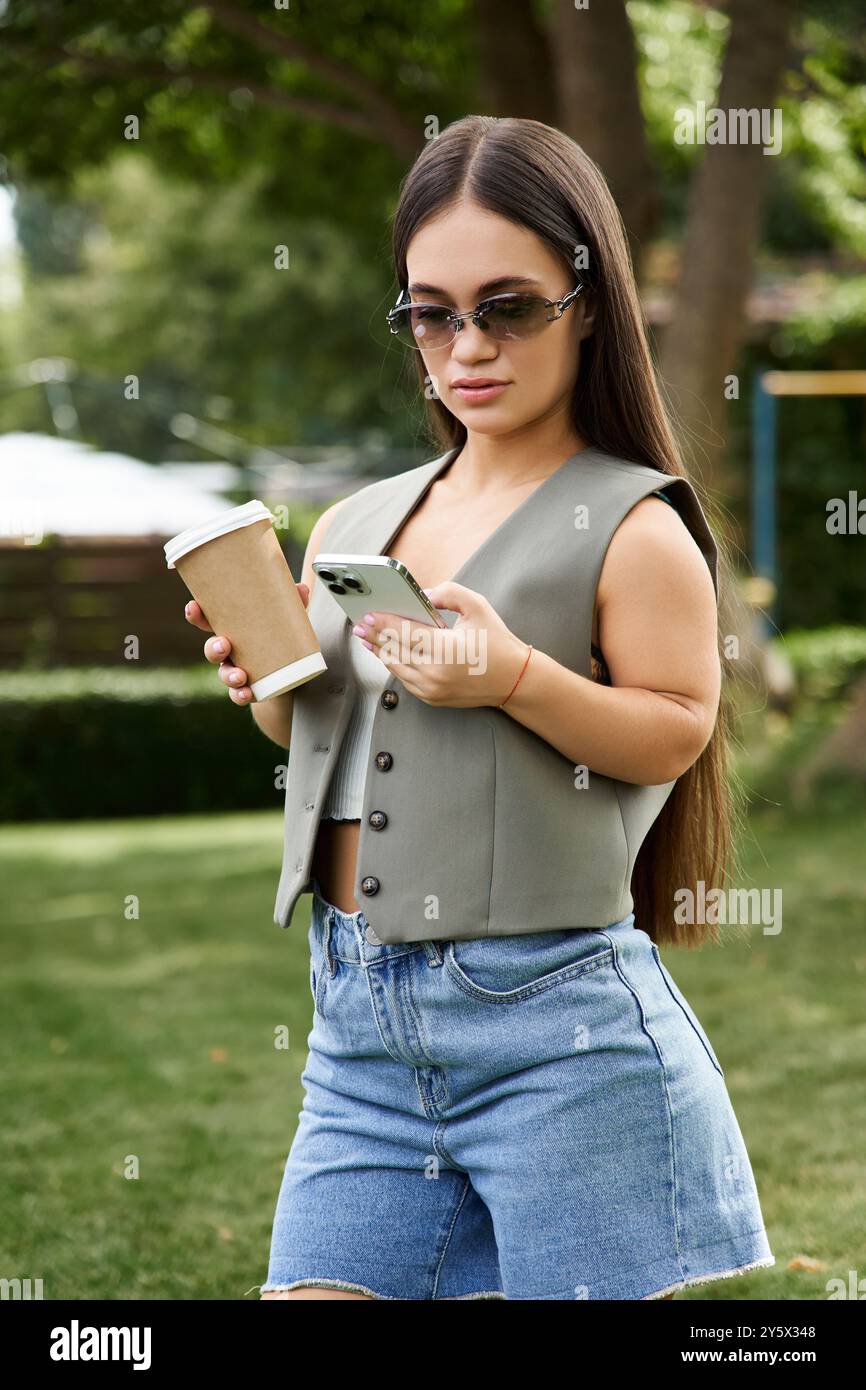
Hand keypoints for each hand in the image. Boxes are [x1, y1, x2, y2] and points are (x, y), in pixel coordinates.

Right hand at [185, 584, 309, 706]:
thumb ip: (294, 605)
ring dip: (228, 676)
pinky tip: (246, 694)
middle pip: (212, 650)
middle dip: (213, 648)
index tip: (193, 606)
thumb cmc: (282, 639)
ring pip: (224, 674)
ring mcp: (236, 671)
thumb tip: (302, 588)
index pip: (208, 622)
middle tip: (224, 645)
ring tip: (239, 676)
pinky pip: (238, 694)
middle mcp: (230, 652)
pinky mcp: (248, 689)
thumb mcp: (288, 620)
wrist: (294, 676)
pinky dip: (240, 695)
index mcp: (232, 630)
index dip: (197, 615)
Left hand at [351, 581, 528, 708]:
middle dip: (375, 636)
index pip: (404, 633)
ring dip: (380, 651)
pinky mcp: (432, 699)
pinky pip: (405, 679)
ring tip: (367, 638)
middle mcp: (435, 673)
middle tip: (359, 625)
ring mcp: (432, 690)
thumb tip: (422, 595)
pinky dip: (394, 665)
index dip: (383, 623)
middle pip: (394, 651)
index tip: (367, 615)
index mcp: (446, 649)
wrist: (514, 680)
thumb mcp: (477, 607)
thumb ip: (449, 592)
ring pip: (396, 667)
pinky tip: (386, 654)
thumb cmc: (497, 641)